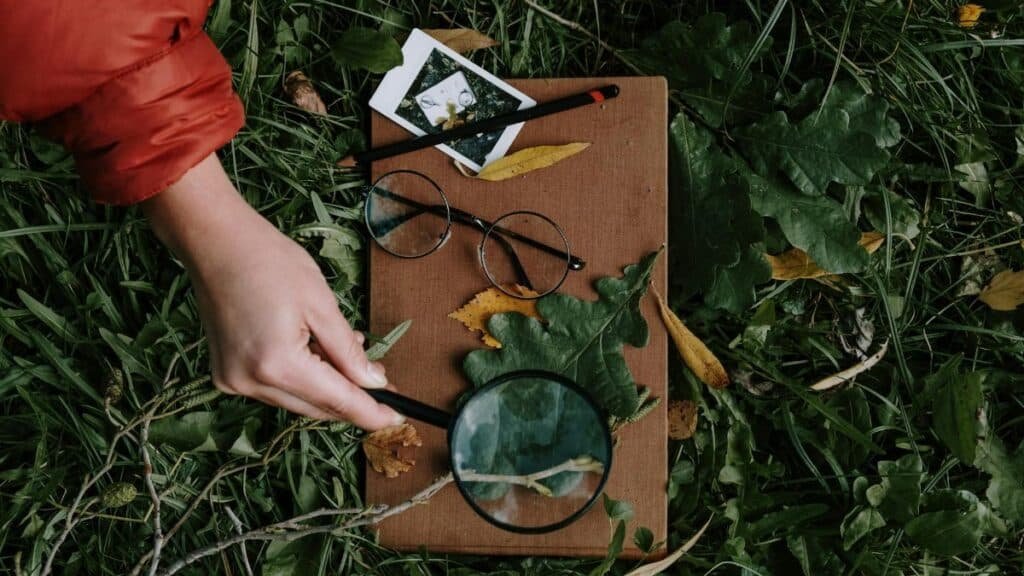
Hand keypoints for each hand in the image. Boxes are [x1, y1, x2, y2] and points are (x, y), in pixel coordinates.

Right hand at [143, 155, 402, 429]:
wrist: (215, 242)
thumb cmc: (270, 262)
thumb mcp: (322, 305)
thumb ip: (348, 352)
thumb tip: (373, 383)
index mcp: (278, 365)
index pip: (337, 401)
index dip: (371, 413)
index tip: (399, 418)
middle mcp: (251, 382)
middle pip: (316, 408)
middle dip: (352, 399)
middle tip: (383, 380)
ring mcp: (234, 382)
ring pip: (297, 401)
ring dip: (327, 387)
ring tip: (352, 357)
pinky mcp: (226, 375)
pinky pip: (276, 389)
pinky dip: (302, 378)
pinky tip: (318, 354)